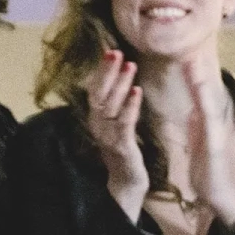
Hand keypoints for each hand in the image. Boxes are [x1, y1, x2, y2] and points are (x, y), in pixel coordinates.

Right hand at [85, 49, 148, 220]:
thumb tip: (121, 81)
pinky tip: (138, 92)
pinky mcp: (121, 145)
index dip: (102, 71)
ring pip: (111, 105)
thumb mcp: (117, 124)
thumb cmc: (124, 151)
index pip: (95, 89)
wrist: (127, 183)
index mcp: (96, 118)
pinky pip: (125, 122)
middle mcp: (98, 125)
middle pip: (99, 93)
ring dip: (121, 84)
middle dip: (108, 72)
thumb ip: (116, 105)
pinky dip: (131, 106)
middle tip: (116, 52)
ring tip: (130, 65)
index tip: (110, 50)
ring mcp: (108, 135)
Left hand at [184, 59, 234, 226]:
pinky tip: (201, 91)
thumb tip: (194, 108)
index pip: (199, 95)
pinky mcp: (217, 144)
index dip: (193, 75)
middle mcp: (214, 124)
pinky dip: (206, 103)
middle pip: (206, 93)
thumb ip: (197, 126)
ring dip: (202, 81)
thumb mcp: (199, 144)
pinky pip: (210, 120)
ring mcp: (217, 133)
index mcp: (206, 124)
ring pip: (209, 102)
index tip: (187, 54)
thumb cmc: (208, 173)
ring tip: (195, 61)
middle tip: (192, 47)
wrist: (219, 197)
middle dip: (199, 71)